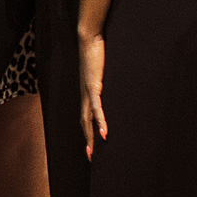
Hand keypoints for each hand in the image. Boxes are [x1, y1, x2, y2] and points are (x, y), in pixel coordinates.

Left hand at [78, 30, 107, 157]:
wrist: (89, 38)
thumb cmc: (96, 53)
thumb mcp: (101, 72)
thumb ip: (105, 81)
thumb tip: (112, 87)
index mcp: (86, 93)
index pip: (85, 117)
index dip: (87, 133)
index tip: (91, 148)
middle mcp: (84, 95)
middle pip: (84, 123)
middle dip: (87, 140)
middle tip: (91, 158)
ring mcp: (87, 91)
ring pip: (88, 119)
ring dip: (91, 136)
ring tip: (95, 151)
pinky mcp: (93, 85)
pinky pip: (96, 107)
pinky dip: (100, 121)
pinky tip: (105, 133)